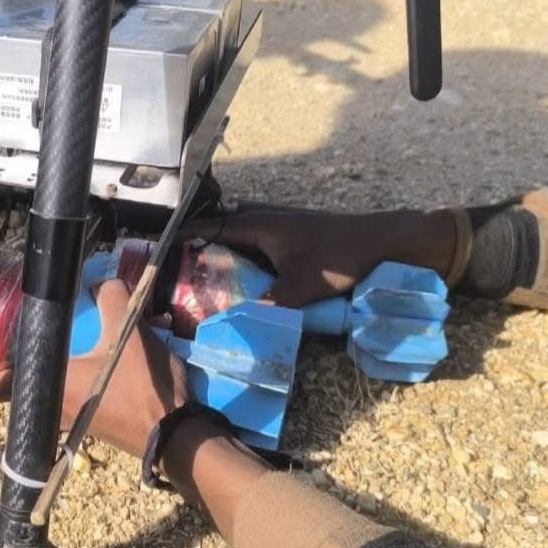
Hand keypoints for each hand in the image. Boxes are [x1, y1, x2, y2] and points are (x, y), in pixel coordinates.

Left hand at [0, 279, 189, 457]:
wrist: (176, 436)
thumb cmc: (143, 389)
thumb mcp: (128, 333)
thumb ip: (111, 298)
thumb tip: (101, 281)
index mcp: (49, 387)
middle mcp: (52, 407)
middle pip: (10, 387)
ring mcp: (70, 417)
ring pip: (38, 390)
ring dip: (32, 369)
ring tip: (31, 339)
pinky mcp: (90, 420)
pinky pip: (63, 394)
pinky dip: (60, 375)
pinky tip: (77, 352)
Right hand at [177, 208, 456, 307]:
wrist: (385, 241)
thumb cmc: (341, 258)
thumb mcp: (301, 288)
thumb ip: (269, 307)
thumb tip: (240, 329)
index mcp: (258, 225)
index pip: (208, 227)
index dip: (183, 240)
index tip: (162, 255)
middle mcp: (265, 218)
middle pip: (221, 229)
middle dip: (200, 247)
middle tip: (181, 273)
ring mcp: (281, 223)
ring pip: (241, 234)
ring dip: (224, 250)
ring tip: (208, 277)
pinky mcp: (296, 234)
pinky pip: (258, 241)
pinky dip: (246, 254)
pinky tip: (247, 278)